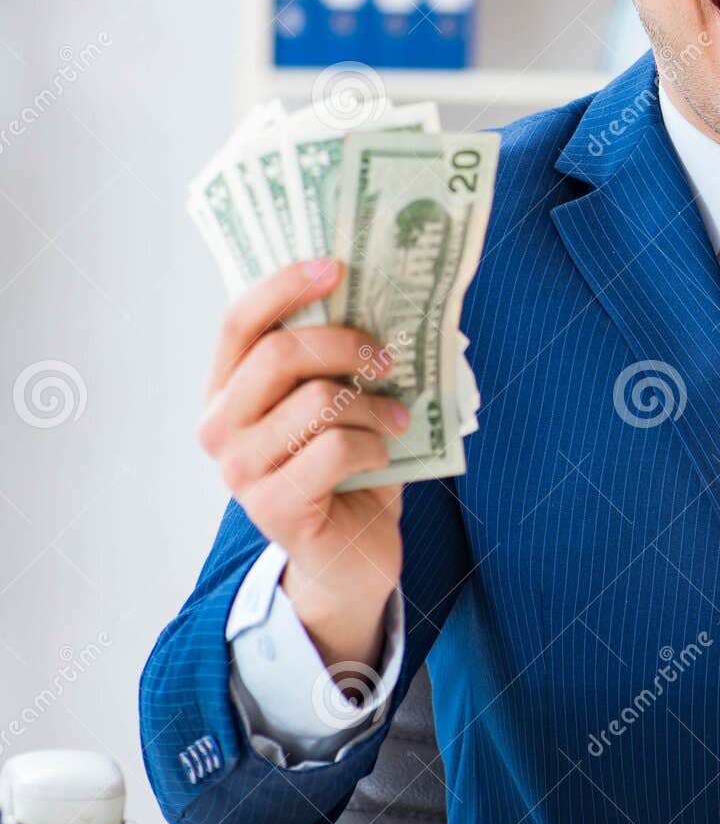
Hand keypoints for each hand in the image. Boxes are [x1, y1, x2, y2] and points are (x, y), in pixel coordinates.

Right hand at [196, 258, 408, 671]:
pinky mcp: (273, 508)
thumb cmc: (348, 468)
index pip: (240, 321)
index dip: (285, 286)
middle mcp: (220, 427)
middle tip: (389, 359)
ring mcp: (239, 471)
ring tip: (395, 420)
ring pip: (317, 402)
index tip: (337, 267)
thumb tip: (381, 292)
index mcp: (229, 389)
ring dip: (373, 405)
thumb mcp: (340, 402)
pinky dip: (375, 445)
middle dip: (347, 345)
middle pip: (280, 354)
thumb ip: (338, 357)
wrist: (352, 556)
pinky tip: (383, 456)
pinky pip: (335, 449)